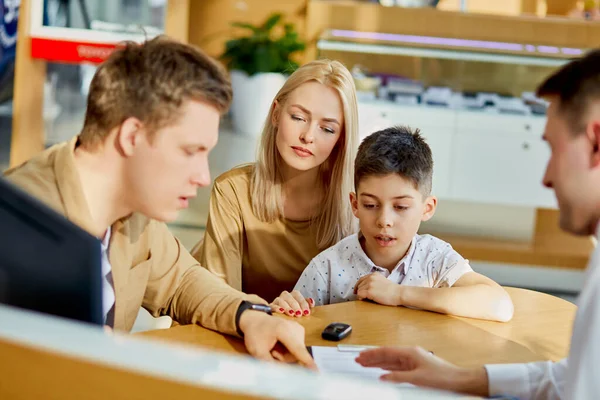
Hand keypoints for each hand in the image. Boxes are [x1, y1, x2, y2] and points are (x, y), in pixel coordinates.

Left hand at [238, 310, 315, 368]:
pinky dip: (288, 350)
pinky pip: (297, 347)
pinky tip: (280, 344)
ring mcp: (298, 328)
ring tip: (274, 348)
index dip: (307, 363)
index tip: (317, 372)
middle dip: (284, 359)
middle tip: (272, 353)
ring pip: (297, 352)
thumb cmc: (255, 333)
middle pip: (297, 354)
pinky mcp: (299, 330)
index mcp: (284, 330)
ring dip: (286, 355)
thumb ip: (269, 364)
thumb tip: (280, 376)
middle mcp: (295, 328)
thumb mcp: (257, 351)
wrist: (255, 319)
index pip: (298, 350)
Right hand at [271, 290, 313, 316]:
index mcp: (293, 295)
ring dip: (287, 307)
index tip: (307, 312)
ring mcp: (277, 301)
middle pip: (289, 297)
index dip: (303, 303)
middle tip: (299, 314)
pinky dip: (277, 308)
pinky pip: (272, 306)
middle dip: (295, 306)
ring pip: (281, 300)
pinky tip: (281, 312)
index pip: (298, 296)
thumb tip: (312, 303)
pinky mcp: (271, 307)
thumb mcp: (302, 308)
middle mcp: (285, 296)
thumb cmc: (294, 313)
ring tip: (291, 313)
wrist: (281, 319)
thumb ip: (307, 304)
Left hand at [354, 273, 401, 305]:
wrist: (398, 293)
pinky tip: (364, 300)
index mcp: (374, 274)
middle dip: (359, 291)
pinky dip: (360, 298)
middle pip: (359, 285)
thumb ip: (374, 282)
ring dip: (361, 295)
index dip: (358, 286)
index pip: (361, 279)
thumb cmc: (393, 290)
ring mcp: (370, 284)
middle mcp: (371, 277)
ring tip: (366, 299)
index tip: (356, 291)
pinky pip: (359, 295)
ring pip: (359, 290)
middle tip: (362, 297)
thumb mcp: (382, 281)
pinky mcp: (369, 291)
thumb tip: (366, 288)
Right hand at [355, 346, 488, 395]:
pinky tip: (381, 370)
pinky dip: (386, 368)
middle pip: (386, 355)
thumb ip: (398, 377)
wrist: (458, 380)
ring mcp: (412, 361)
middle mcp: (410, 354)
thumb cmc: (442, 376)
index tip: (361, 356)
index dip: (372, 354)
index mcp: (410, 352)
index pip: (386, 351)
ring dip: (377, 362)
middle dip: (372, 357)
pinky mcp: (415, 368)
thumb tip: (383, 376)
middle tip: (359, 359)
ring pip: (390, 361)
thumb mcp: (417, 378)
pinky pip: (396, 367)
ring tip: (365, 363)